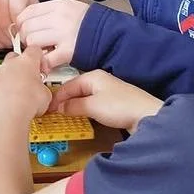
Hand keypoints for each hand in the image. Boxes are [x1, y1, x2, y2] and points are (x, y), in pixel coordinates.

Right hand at [0, 0, 38, 47]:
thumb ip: (32, 20)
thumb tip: (30, 37)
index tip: (26, 38)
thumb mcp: (34, 6)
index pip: (16, 16)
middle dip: (12, 38)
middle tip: (19, 44)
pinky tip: (2, 42)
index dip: (21, 31)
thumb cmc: (24, 1)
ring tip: (11, 44)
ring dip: (3, 41)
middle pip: (3, 24)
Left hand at [0, 48, 52, 121]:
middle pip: (17, 57)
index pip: (35, 50)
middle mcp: (11, 63)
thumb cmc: (28, 101)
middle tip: (31, 79)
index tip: (43, 70)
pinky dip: (3, 89)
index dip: (41, 59)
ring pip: (6, 70)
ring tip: (21, 92)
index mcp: (27, 60)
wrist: (10, 113)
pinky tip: (11, 100)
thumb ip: (43, 87)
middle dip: (23, 67)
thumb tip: (42, 92)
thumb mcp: (47, 94)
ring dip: (12, 78)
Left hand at [14, 0, 90, 69]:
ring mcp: (64, 34)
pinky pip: (46, 59)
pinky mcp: (68, 52)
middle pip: (27, 27)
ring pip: (32, 42)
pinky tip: (47, 64)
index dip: (22, 23)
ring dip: (34, 50)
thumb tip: (28, 20)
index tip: (25, 29)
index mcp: (59, 5)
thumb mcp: (70, 8)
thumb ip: (50, 12)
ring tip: (42, 52)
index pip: (28, 12)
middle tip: (33, 43)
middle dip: (26, 37)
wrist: (111, 35)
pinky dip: (43, 64)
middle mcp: (59, 18)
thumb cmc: (90, 24)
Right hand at [48, 70, 163, 130]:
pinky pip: (93, 104)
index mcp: (92, 76)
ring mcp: (107, 91)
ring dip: (74, 106)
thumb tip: (58, 107)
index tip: (45, 110)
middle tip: (52, 114)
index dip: (56, 98)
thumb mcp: (92, 106)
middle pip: (75, 90)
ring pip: (84, 98)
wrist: (147, 116)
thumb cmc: (119, 107)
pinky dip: (84, 110)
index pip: (67, 85)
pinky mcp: (114, 103)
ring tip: (63, 117)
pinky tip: (81, 117)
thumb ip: (73, 106)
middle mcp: (99, 81)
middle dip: (63, 102)